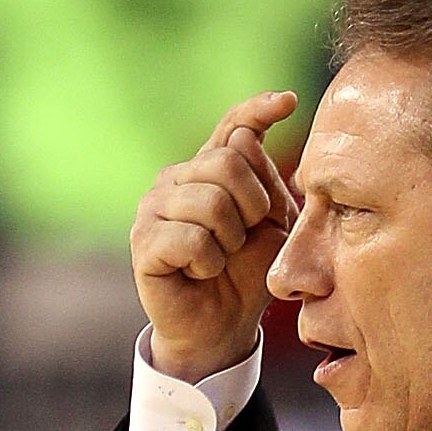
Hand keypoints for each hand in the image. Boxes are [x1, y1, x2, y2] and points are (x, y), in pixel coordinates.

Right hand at [131, 90, 299, 385]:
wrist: (221, 328)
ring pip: (210, 201)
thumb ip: (266, 183)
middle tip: (245, 236)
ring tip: (221, 258)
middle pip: (227, 162)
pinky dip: (208, 261)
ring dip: (230, 239)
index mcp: (207, 170)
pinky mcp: (143, 242)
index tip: (289, 102)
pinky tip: (201, 271)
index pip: (231, 127)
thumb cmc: (245, 276)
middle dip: (252, 204)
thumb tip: (248, 136)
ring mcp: (154, 207)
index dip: (257, 110)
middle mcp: (176, 179)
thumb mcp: (271, 227)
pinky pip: (191, 238)